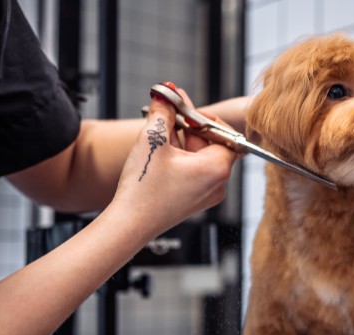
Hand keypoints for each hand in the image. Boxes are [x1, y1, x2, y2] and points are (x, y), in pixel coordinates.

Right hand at [111, 87, 237, 237]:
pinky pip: (194, 170)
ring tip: (160, 132)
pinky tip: (161, 151)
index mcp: (217, 169)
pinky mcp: (195, 199)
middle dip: (189, 126)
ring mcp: (207, 193)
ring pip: (200, 156)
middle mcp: (218, 183)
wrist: (130, 223)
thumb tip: (166, 92)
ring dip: (182, 140)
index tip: (183, 107)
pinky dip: (180, 157)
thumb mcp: (153, 140)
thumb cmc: (144, 189)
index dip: (202, 117)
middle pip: (212, 143)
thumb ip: (164, 111)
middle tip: (168, 112)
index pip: (224, 132)